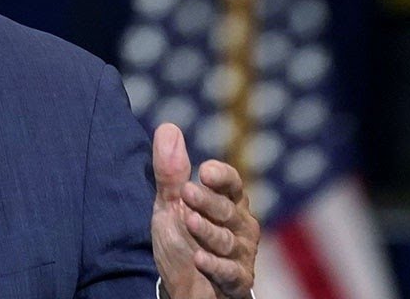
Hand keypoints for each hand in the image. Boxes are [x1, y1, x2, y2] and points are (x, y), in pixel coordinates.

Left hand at [151, 124, 259, 298]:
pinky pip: (231, 272)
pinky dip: (215, 265)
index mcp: (228, 203)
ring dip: (208, 231)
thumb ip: (170, 171)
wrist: (182, 286)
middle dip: (209, 201)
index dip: (222, 176)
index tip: (205, 170)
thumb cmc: (181, 240)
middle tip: (187, 193)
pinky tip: (199, 258)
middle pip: (229, 209)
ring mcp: (241, 254)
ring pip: (228, 240)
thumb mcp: (170, 204)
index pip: (233, 183)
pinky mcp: (237, 281)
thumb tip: (168, 127)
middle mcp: (241, 226)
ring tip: (189, 222)